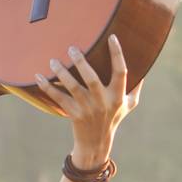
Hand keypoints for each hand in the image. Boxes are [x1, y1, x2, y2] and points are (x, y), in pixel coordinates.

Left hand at [33, 33, 143, 156]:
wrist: (96, 143)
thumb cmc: (113, 118)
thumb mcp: (129, 105)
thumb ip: (136, 86)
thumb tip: (144, 65)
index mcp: (118, 97)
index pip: (121, 72)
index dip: (117, 54)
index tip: (111, 37)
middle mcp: (103, 102)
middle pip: (92, 79)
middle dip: (81, 63)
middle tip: (72, 48)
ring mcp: (87, 109)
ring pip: (73, 87)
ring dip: (62, 73)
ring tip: (53, 60)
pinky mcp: (73, 114)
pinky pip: (58, 98)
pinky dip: (47, 87)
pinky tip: (38, 76)